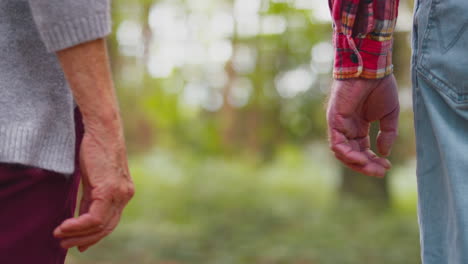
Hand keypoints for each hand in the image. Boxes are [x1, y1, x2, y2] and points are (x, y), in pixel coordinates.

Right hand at [53, 125, 134, 251]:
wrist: (102, 129)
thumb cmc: (95, 149)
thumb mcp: (93, 179)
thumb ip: (90, 198)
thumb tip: (82, 217)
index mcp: (124, 193)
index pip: (110, 222)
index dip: (94, 235)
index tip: (78, 243)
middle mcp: (125, 195)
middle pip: (107, 227)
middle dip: (85, 238)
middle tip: (65, 243)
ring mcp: (120, 193)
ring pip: (101, 225)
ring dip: (77, 234)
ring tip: (60, 235)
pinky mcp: (110, 189)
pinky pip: (95, 217)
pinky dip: (78, 225)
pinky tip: (64, 226)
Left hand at [326, 74, 399, 177]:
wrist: (372, 69)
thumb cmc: (380, 87)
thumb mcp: (388, 115)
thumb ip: (387, 134)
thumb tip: (383, 153)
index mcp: (358, 126)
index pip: (362, 150)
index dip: (373, 160)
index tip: (387, 166)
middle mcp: (346, 128)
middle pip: (352, 154)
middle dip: (366, 166)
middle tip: (381, 171)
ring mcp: (338, 124)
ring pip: (342, 152)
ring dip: (357, 163)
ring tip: (373, 168)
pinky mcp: (333, 120)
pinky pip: (336, 143)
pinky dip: (347, 154)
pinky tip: (361, 159)